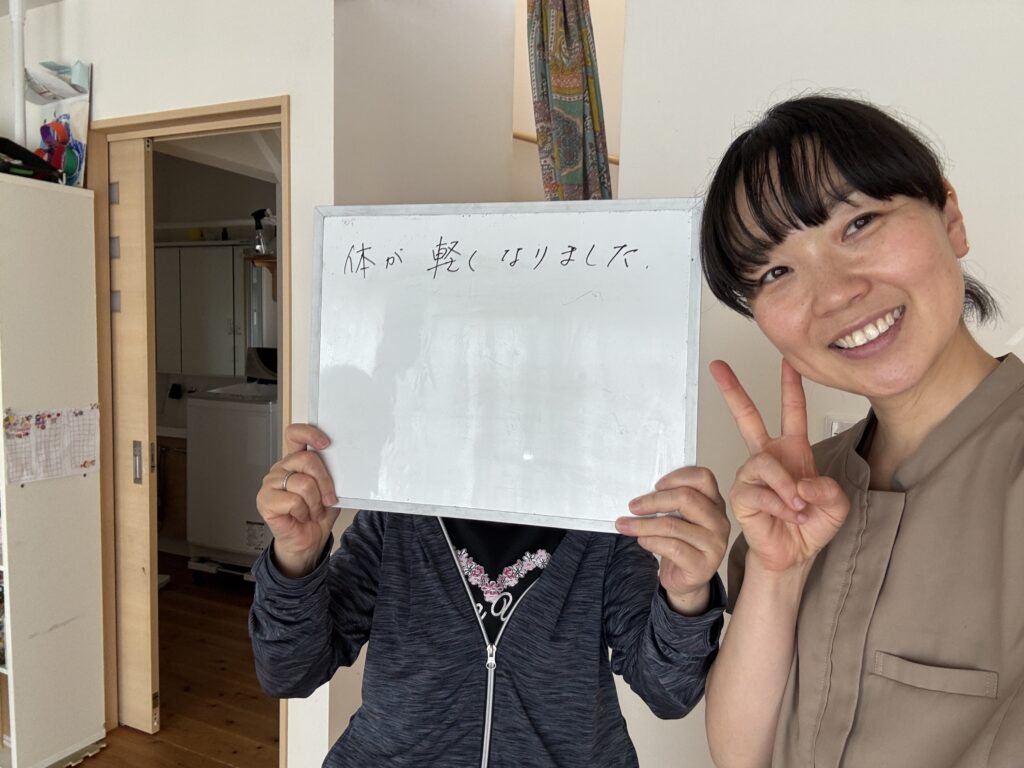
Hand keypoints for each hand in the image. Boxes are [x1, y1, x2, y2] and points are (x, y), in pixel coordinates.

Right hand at [256, 423, 340, 577]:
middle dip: (325, 482)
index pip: (295, 434)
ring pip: (303, 483)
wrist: (308, 541)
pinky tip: (302, 516)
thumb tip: (344, 463)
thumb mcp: (332, 491)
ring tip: (313, 511)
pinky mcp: (265, 500)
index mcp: (295, 461)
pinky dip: (304, 511)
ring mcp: (271, 484)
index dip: (309, 433)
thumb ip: (333, 475)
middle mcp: (281, 469)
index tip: (326, 443)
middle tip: (329, 498)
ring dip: (315, 502)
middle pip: (307, 460)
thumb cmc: (317, 515)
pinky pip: (293, 500)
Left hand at [616, 466, 730, 614]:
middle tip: (633, 506)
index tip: (655, 485)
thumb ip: (669, 503)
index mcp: (714, 503)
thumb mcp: (678, 517)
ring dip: (643, 524)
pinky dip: (652, 541)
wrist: (686, 579)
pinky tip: (642, 541)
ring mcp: (714, 544)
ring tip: (626, 526)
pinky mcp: (704, 565)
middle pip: (687, 498)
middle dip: (653, 501)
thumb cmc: (680, 543)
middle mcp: (719, 521)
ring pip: (673, 525)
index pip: (703, 477)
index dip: (677, 477)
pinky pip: (672, 547)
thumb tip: (639, 495)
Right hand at [709, 359, 848, 572]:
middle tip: (718, 368)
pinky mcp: (742, 495)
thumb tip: (800, 481)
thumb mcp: (836, 504)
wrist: (794, 555)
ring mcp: (752, 476)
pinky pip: (759, 492)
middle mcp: (769, 458)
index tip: (787, 361)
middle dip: (733, 390)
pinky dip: (781, 506)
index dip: (790, 385)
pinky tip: (791, 514)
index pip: (792, 411)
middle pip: (747, 417)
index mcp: (793, 451)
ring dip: (786, 487)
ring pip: (763, 464)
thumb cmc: (811, 526)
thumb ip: (827, 488)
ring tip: (799, 506)